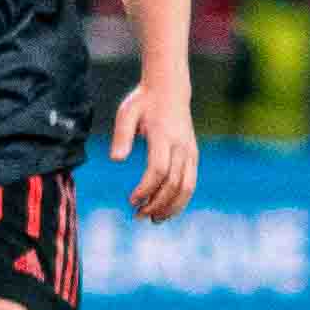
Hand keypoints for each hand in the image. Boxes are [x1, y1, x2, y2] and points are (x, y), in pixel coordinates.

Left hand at [110, 74, 198, 220]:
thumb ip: (121, 135)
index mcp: (164, 137)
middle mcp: (182, 147)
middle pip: (174, 183)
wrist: (170, 90)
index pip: (158, 170)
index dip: (146, 188)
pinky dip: (181, 199)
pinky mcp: (193, 156)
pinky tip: (166, 210)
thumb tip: (116, 160)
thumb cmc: (143, 102)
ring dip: (171, 206)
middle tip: (137, 216)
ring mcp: (190, 152)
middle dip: (157, 203)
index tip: (131, 200)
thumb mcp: (126, 113)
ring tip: (153, 219)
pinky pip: (191, 182)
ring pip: (187, 187)